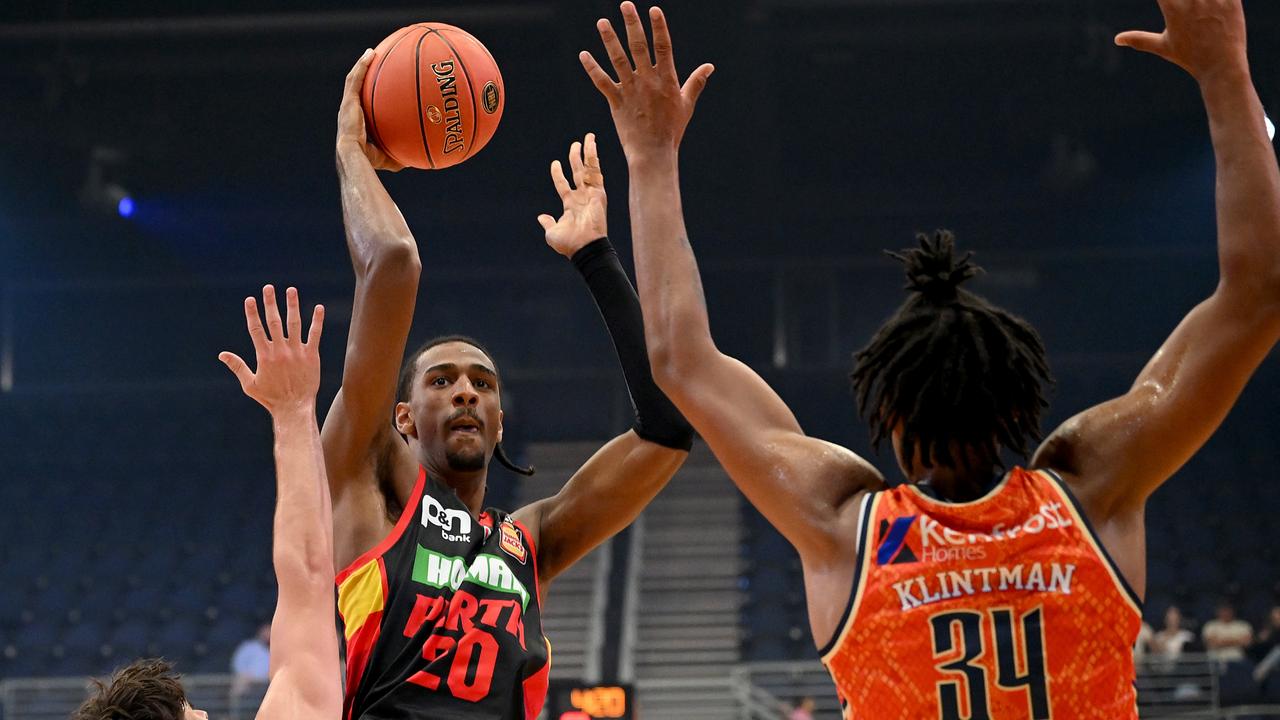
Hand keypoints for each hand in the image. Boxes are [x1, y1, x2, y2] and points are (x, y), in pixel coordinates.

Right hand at [220, 285, 323, 414]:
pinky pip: (315, 335)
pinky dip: (317, 321)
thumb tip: (221, 354)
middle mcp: (280, 350)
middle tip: (268, 288)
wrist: (294, 408)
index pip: (256, 329)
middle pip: (274, 322)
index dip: (252, 314)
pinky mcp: (312, 355)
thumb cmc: (271, 398)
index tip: (250, 299)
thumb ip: (237, 366)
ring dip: (292, 305)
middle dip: (270, 303)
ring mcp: (297, 352)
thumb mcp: (249, 384)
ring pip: (294, 324)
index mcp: (264, 356)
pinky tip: (319, 308)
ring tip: (291, 290)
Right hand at [337, 49, 403, 171]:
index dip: (368, 95)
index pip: (362, 105)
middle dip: (364, 76)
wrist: (354, 156)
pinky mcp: (348, 100)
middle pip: (357, 88)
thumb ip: (400, 155)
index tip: (377, 88)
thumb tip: (416, 159)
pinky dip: (362, 64)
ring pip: (354, 79)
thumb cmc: (369, 161)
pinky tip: (371, 53)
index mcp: (357, 122)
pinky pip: (356, 78)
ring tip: (372, 52)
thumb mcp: (388, 157)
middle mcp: (350, 110)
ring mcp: (348, 104)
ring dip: (362, 65)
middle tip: (374, 65)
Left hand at [538, 133, 608, 256]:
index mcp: (571, 205)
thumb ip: (548, 223)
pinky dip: (594, 158)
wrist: (584, 247)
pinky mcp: (599, 193)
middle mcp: (582, 197)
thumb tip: (541, 217)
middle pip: (578, 172)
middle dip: (577, 158)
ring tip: (588, 137)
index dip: (558, 174)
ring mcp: (591, 193)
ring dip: (588, 152)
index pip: (563, 184)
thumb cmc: (569, 244)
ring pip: (589, 168)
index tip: (555, 163)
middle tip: (576, 144)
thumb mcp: (552, 233)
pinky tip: (592, 145)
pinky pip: (596, 171)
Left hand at [580, 3, 713, 161]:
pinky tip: (584, 54)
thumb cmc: (672, 130)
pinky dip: (592, 68)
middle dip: (632, 24)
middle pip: (638, 46)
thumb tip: (709, 66)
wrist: (653, 152)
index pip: (663, 47)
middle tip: (625, 4)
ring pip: (618, 60)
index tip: (654, 10)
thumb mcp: (686, 105)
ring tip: (602, 22)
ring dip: (609, 40)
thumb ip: (695, 83)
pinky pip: (602, 82)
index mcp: (666, 80)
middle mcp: (647, 81)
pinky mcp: (616, 102)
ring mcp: (630, 90)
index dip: (659, 27)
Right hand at [1115, 0, 1248, 81]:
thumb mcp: (1163, 47)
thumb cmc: (1190, 58)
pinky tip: (1212, 3)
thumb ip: (1140, 39)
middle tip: (1185, 3)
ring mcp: (1215, 0)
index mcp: (1173, 10)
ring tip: (1197, 5)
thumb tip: (1118, 39)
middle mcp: (1193, 2)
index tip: (1167, 0)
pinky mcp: (1233, 0)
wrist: (1222, 67)